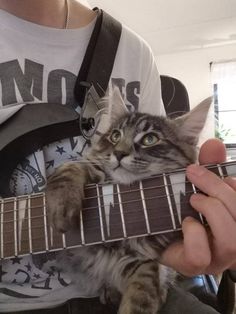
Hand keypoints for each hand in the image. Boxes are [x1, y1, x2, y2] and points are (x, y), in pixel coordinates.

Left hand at [160, 138, 235, 275]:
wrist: (153, 228)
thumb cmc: (180, 205)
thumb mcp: (195, 183)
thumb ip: (208, 166)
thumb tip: (214, 142)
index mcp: (234, 220)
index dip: (234, 186)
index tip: (217, 172)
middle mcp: (232, 242)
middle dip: (218, 190)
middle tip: (192, 173)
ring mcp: (215, 258)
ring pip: (231, 241)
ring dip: (211, 211)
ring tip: (192, 199)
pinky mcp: (192, 266)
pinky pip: (201, 255)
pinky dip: (194, 234)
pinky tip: (185, 222)